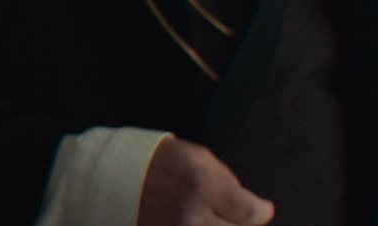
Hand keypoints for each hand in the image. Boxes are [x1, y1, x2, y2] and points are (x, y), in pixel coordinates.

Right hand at [136, 137, 273, 225]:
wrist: (114, 174)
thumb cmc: (159, 160)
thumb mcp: (198, 157)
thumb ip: (228, 181)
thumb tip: (254, 206)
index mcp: (203, 185)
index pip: (251, 213)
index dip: (262, 211)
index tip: (264, 208)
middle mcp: (192, 214)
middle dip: (243, 222)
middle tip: (240, 213)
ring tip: (219, 217)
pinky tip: (203, 221)